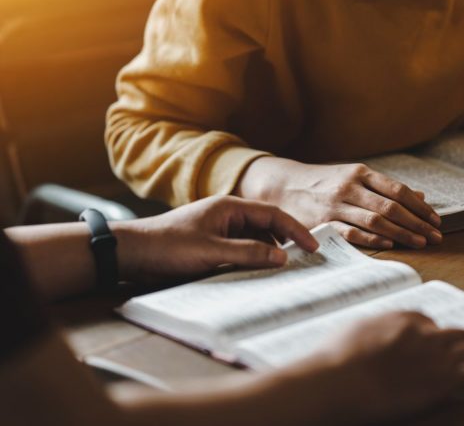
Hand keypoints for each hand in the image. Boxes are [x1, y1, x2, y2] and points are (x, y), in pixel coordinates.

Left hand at [114, 195, 317, 283]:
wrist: (131, 254)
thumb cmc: (168, 247)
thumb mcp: (212, 251)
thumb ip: (249, 253)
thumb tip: (282, 256)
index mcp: (229, 207)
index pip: (273, 214)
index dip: (296, 230)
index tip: (313, 247)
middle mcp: (227, 216)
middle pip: (266, 226)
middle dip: (285, 242)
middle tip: (303, 261)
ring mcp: (219, 230)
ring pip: (254, 240)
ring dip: (268, 253)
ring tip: (283, 271)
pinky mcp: (210, 246)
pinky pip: (240, 251)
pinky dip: (253, 260)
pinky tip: (258, 274)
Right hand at [236, 157, 441, 248]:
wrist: (282, 185)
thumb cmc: (324, 182)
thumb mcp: (354, 177)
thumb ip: (385, 187)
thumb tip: (421, 197)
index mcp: (360, 173)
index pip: (398, 190)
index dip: (420, 207)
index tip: (436, 220)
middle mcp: (349, 187)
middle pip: (391, 207)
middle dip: (417, 223)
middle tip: (436, 237)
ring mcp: (335, 205)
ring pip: (375, 220)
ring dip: (401, 234)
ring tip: (420, 243)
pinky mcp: (322, 223)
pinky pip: (351, 232)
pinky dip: (372, 239)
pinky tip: (389, 245)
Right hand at [309, 312, 463, 422]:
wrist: (339, 381)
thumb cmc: (336, 360)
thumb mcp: (355, 331)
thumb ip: (373, 330)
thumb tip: (374, 334)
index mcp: (402, 318)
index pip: (428, 321)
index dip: (439, 333)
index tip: (443, 339)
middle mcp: (425, 333)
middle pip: (458, 333)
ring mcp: (437, 355)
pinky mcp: (444, 379)